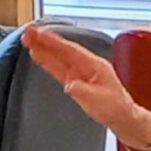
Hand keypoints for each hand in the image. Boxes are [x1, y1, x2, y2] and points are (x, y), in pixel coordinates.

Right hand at [21, 26, 148, 142]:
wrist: (123, 118)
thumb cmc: (115, 109)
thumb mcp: (99, 102)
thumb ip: (82, 92)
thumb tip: (69, 85)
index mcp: (94, 66)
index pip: (70, 50)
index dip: (53, 41)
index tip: (38, 33)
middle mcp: (87, 66)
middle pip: (62, 50)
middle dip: (45, 41)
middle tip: (28, 33)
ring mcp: (82, 73)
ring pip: (60, 58)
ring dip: (44, 49)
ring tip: (28, 41)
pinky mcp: (78, 82)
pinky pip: (60, 69)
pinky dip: (49, 62)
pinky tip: (39, 56)